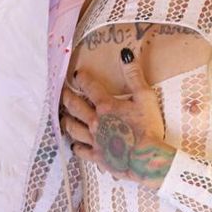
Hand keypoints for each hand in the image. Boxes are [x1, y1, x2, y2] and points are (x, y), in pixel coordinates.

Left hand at [59, 47, 176, 188]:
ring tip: (64, 117)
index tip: (77, 74)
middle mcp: (95, 121)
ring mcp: (94, 140)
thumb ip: (134, 75)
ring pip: (73, 128)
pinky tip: (74, 146)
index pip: (89, 87)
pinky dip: (76, 147)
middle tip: (63, 92)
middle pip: (75, 107)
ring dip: (67, 121)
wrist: (147, 159)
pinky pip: (82, 151)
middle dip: (67, 97)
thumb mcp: (145, 97)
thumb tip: (125, 53)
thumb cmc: (148, 127)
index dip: (82, 79)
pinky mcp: (97, 157)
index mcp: (106, 106)